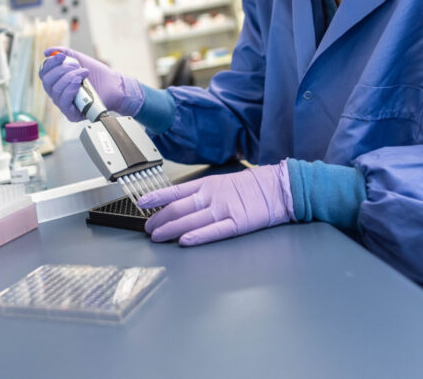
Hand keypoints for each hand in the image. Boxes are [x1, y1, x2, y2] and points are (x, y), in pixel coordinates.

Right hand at [39, 47, 143, 120]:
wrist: (113, 85)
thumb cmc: (98, 75)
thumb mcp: (79, 59)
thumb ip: (64, 53)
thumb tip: (48, 51)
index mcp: (56, 81)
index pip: (43, 73)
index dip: (50, 63)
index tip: (62, 56)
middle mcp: (57, 94)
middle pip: (47, 81)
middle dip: (62, 70)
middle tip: (77, 66)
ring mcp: (63, 104)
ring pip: (56, 90)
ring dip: (71, 77)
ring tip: (84, 73)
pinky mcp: (71, 114)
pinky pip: (63, 101)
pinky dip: (72, 88)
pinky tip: (81, 83)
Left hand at [138, 162, 293, 245]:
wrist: (280, 187)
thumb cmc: (252, 186)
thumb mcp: (223, 182)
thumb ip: (203, 193)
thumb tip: (180, 202)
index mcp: (209, 184)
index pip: (176, 191)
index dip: (157, 197)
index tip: (142, 203)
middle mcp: (213, 196)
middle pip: (179, 208)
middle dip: (160, 219)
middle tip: (148, 229)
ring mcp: (225, 209)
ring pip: (192, 220)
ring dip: (171, 229)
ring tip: (157, 237)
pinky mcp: (238, 223)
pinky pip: (215, 231)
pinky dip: (199, 236)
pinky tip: (185, 240)